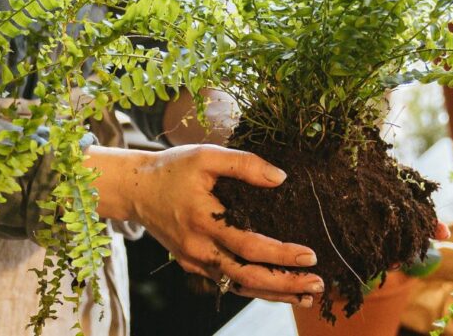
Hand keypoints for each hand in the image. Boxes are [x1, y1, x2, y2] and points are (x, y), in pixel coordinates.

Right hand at [89, 144, 323, 306]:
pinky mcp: (191, 263)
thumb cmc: (172, 168)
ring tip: (305, 296)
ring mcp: (193, 259)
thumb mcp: (206, 155)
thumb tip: (280, 178)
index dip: (281, 255)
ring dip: (273, 293)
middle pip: (246, 276)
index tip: (310, 256)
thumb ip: (244, 164)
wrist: (135, 189)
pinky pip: (225, 282)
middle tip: (318, 285)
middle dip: (285, 285)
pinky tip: (275, 289)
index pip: (249, 245)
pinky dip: (252, 288)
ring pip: (237, 286)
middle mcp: (198, 247)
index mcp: (203, 219)